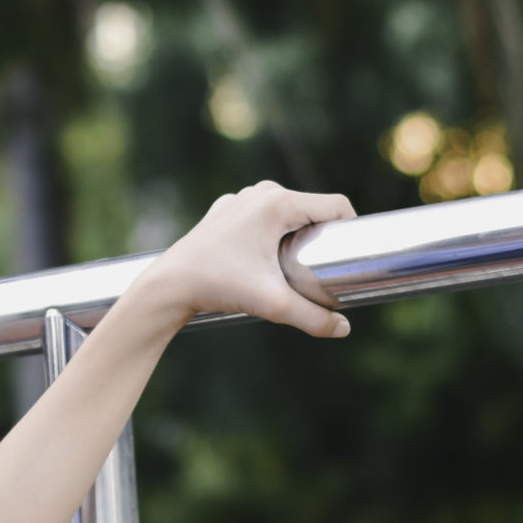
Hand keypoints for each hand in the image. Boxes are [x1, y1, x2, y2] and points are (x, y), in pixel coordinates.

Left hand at [129, 181, 355, 337]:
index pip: (335, 205)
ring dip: (298, 231)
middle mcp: (260, 192)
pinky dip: (272, 231)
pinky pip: (261, 215)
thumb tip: (344, 330)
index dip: (351, 227)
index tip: (353, 254)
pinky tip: (269, 255)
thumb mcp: (272, 305)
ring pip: (286, 210)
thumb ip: (312, 318)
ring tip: (300, 263)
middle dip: (324, 234)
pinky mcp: (225, 210)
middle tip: (327, 266)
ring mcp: (240, 199)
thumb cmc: (220, 286)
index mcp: (278, 202)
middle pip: (311, 207)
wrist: (170, 284)